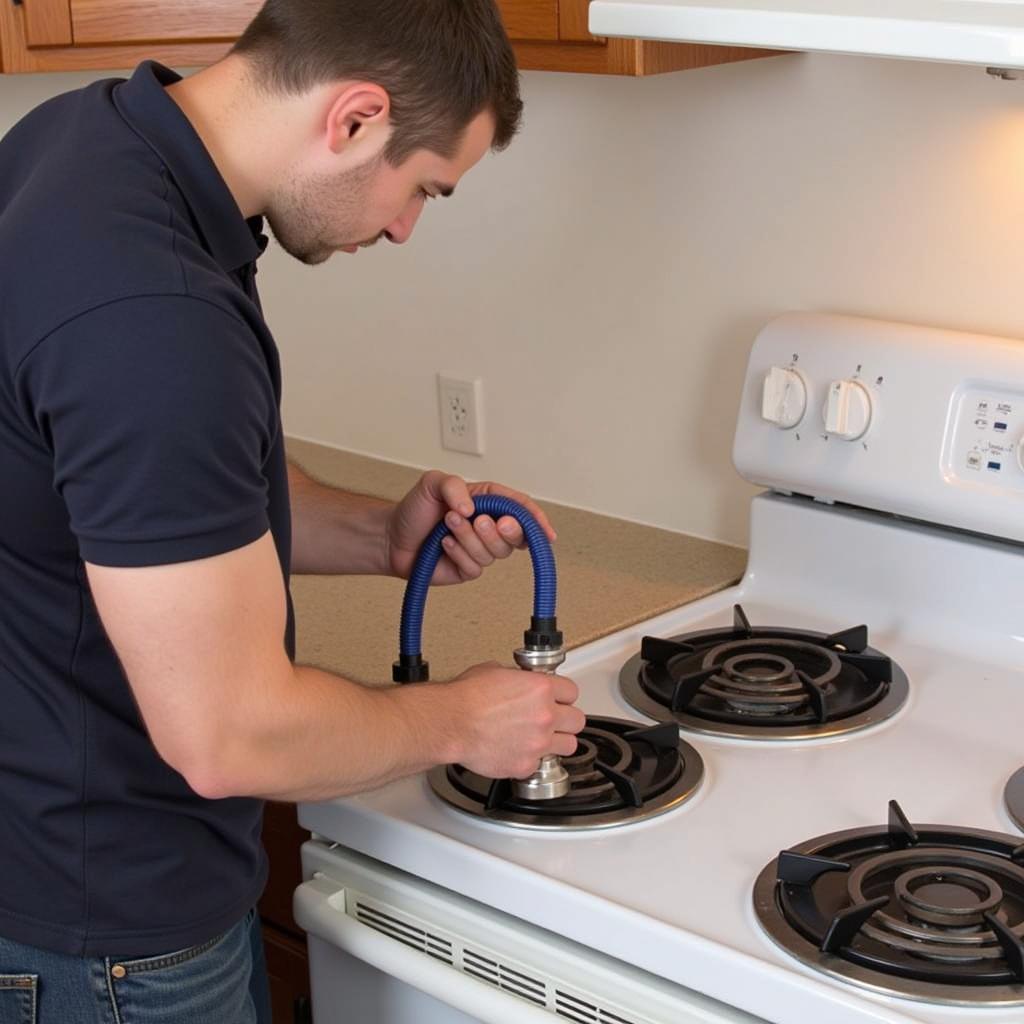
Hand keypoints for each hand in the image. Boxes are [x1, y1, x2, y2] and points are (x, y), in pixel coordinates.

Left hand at [385, 471, 556, 584]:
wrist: (392, 538)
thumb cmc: (415, 509)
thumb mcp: (432, 483)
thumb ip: (454, 485)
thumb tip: (473, 509)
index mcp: (488, 502)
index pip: (521, 509)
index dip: (537, 520)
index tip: (545, 532)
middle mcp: (488, 526)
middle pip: (516, 535)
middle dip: (504, 530)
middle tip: (483, 521)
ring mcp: (479, 548)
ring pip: (495, 552)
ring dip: (470, 538)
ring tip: (448, 525)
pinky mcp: (468, 568)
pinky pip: (476, 567)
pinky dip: (459, 554)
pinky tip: (443, 545)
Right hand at [445, 663, 585, 778]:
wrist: (450, 723)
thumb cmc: (466, 697)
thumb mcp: (496, 671)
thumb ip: (518, 678)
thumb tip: (519, 682)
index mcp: (541, 688)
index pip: (572, 691)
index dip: (563, 695)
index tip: (557, 699)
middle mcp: (545, 715)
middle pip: (577, 720)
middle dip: (566, 720)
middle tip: (554, 720)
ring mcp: (538, 743)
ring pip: (569, 745)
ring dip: (558, 742)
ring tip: (542, 739)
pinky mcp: (526, 765)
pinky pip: (540, 764)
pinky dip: (531, 760)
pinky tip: (518, 752)